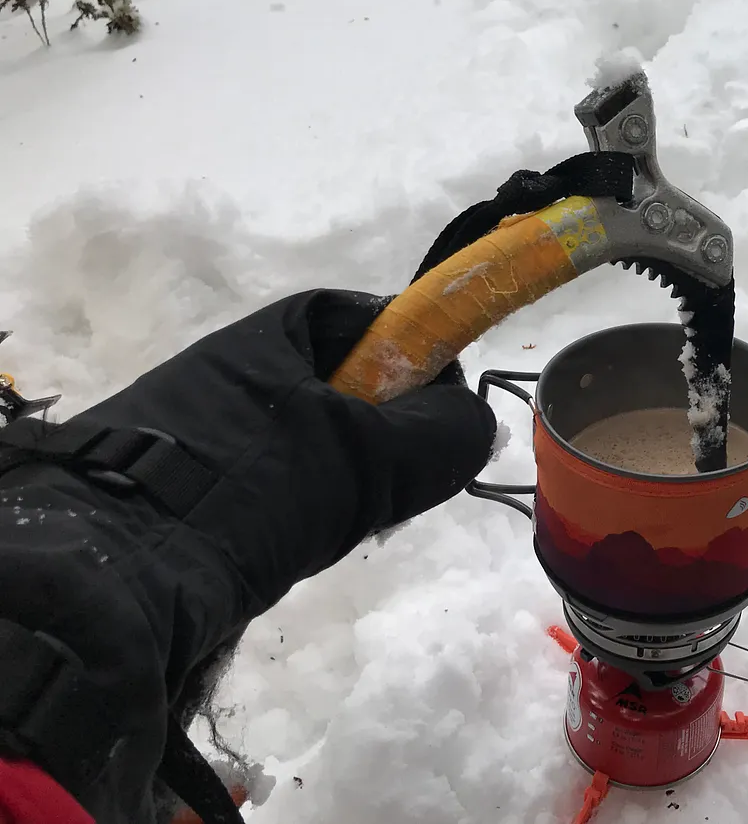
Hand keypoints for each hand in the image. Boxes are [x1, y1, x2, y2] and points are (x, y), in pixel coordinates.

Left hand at [0, 289, 496, 822]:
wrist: (116, 578)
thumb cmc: (252, 488)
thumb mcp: (365, 456)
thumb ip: (441, 434)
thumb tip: (479, 424)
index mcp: (271, 334)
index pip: (371, 321)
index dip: (417, 360)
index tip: (442, 412)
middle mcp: (237, 369)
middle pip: (348, 388)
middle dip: (386, 436)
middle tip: (404, 481)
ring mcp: (209, 430)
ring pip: (317, 446)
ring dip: (349, 484)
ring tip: (351, 524)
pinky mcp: (191, 488)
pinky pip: (277, 488)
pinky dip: (304, 514)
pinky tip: (306, 547)